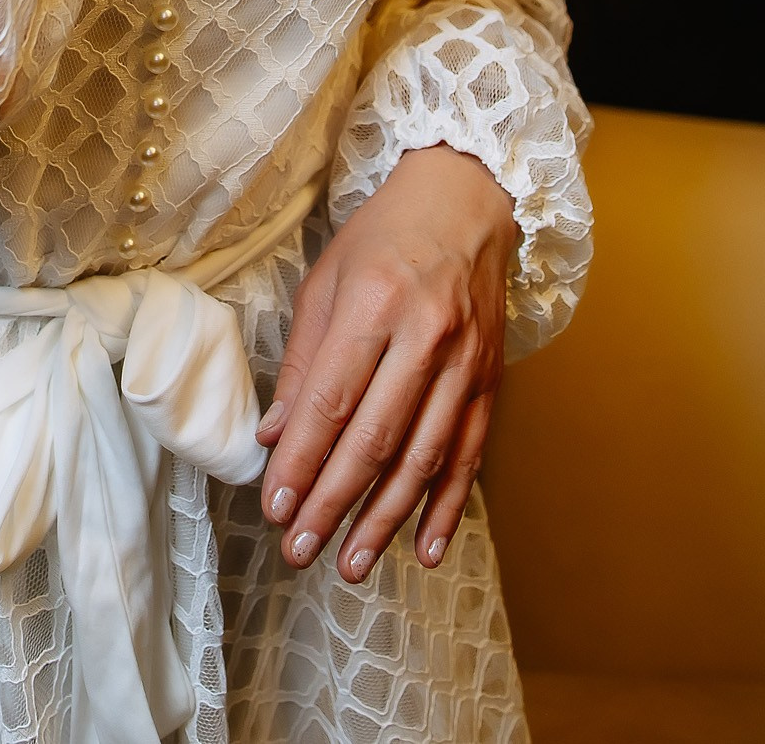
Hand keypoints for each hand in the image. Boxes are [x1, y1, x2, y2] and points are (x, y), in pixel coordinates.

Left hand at [258, 144, 516, 581]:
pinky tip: (424, 547)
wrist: (465, 202)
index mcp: (374, 304)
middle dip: (333, 502)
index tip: (274, 506)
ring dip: (385, 518)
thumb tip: (273, 433)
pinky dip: (447, 506)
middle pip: (375, 438)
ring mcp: (466, 363)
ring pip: (423, 458)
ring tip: (350, 562)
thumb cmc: (383, 237)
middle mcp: (425, 337)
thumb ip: (303, 360)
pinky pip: (470, 456)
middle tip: (301, 549)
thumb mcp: (326, 280)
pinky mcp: (491, 381)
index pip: (331, 401)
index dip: (301, 461)